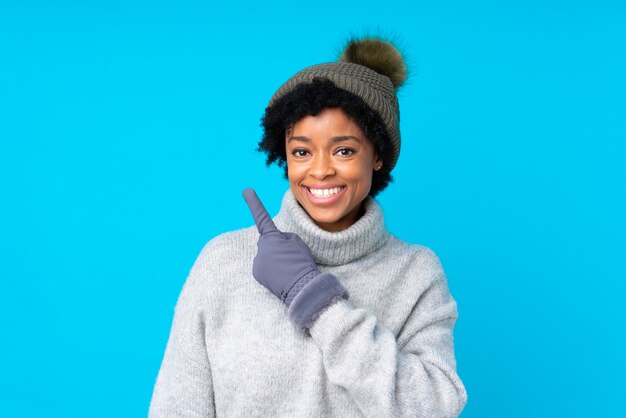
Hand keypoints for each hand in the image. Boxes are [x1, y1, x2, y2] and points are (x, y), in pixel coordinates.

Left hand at [242, 188, 319, 302]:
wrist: (301, 286)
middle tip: (290, 257)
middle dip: (277, 247)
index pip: (262, 216)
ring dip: (275, 259)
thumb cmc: (302, 262)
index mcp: (272, 236)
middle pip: (269, 242)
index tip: (246, 191)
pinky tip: (281, 275)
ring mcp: (257, 260)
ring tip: (287, 268)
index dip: (254, 203)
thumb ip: (283, 238)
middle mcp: (261, 247)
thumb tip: (273, 245)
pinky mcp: (257, 272)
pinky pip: (264, 266)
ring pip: (266, 255)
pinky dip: (272, 269)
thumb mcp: (297, 242)